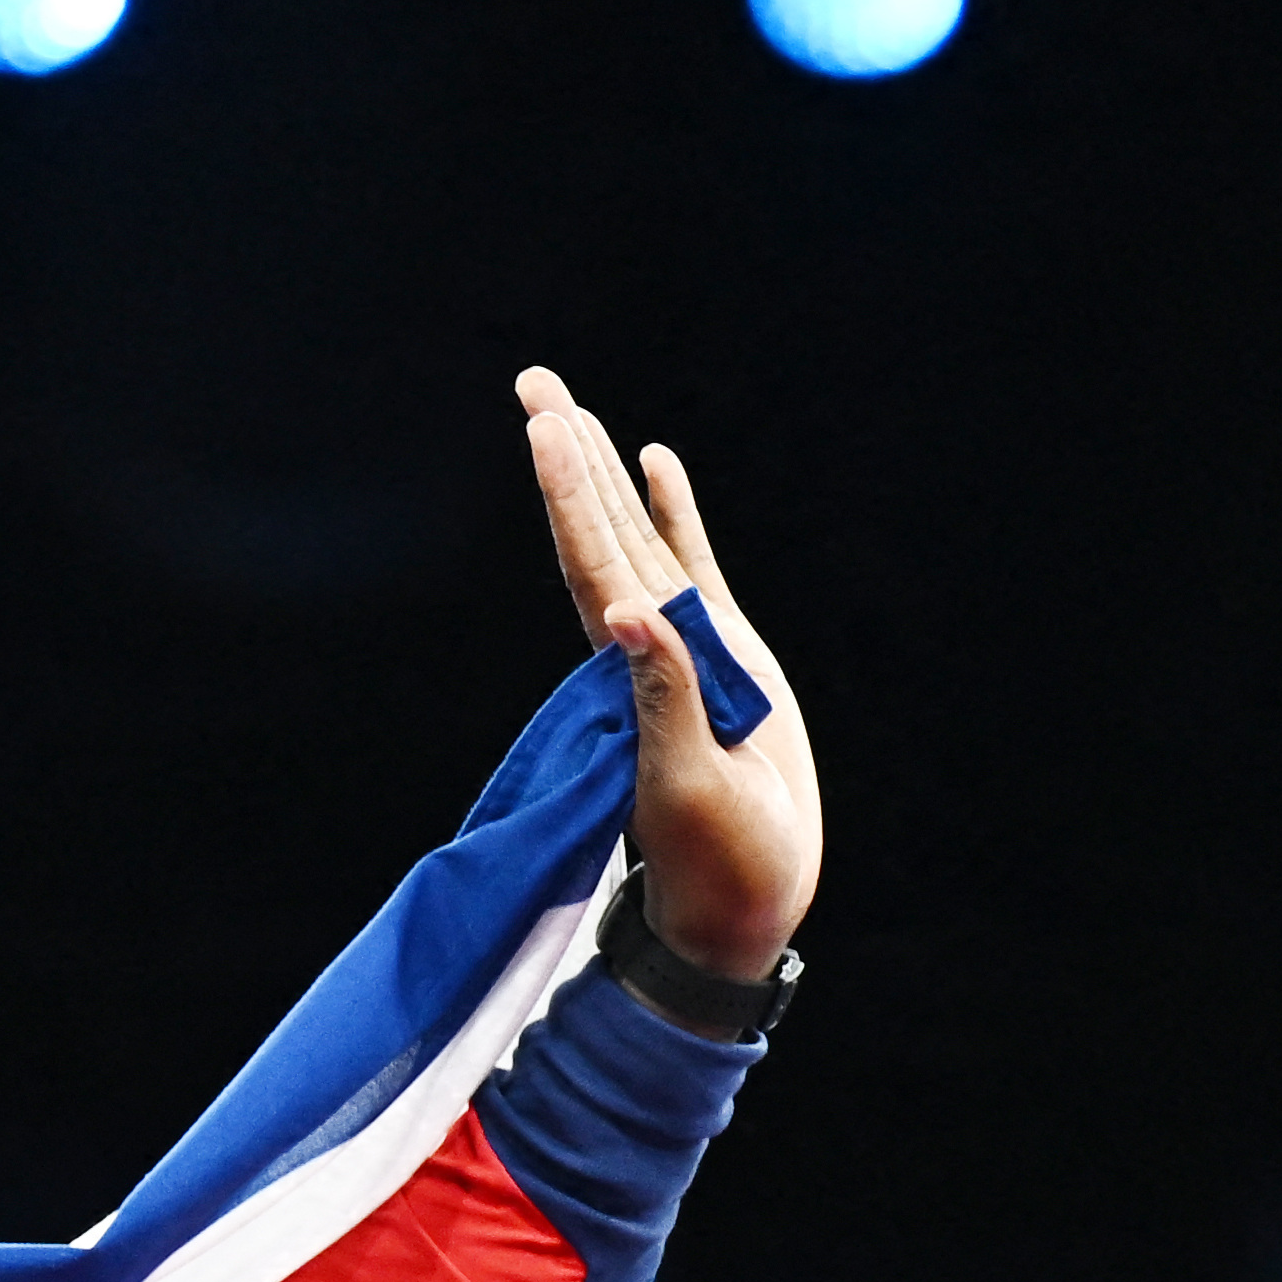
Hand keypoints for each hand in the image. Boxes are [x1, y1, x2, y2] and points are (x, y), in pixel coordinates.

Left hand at [516, 369, 821, 981]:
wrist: (746, 897)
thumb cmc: (720, 859)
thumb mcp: (689, 784)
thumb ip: (666, 701)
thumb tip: (629, 619)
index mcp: (627, 672)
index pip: (590, 563)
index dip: (568, 493)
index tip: (547, 426)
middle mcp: (642, 646)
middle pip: (596, 532)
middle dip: (568, 457)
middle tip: (535, 383)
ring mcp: (681, 645)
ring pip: (635, 537)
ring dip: (605, 475)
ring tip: (577, 409)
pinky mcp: (725, 654)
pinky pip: (691, 563)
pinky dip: (672, 512)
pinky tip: (656, 463)